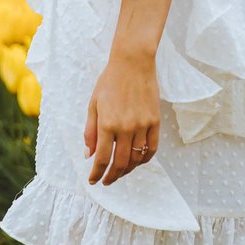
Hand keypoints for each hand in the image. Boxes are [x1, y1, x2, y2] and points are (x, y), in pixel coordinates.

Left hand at [84, 52, 161, 185]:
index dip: (97, 173)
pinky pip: (152, 148)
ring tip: (120, 172)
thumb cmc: (109, 82)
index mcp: (107, 124)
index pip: (102, 158)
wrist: (133, 63)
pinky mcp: (155, 121)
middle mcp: (125, 128)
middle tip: (106, 181)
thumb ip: (90, 131)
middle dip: (112, 176)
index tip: (94, 180)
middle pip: (120, 163)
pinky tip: (138, 162)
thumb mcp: (93, 105)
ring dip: (128, 170)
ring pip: (137, 159)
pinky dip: (145, 159)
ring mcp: (142, 125)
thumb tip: (89, 155)